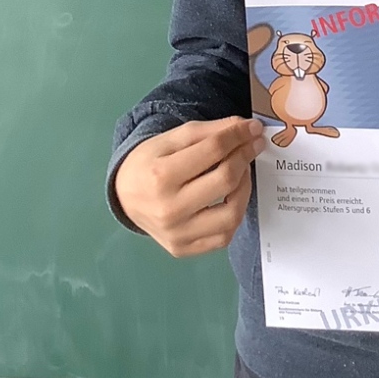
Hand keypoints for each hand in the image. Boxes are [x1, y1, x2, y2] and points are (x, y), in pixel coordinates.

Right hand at [114, 117, 264, 257]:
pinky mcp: (183, 249)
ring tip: (241, 172)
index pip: (213, 150)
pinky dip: (235, 213)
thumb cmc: (150, 163)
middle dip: (246, 157)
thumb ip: (210, 131)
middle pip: (225, 181)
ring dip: (245, 188)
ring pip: (231, 215)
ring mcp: (177, 234)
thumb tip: (247, 128)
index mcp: (161, 175)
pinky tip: (230, 197)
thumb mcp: (172, 138)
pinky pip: (223, 236)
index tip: (254, 128)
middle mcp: (169, 210)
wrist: (124, 196)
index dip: (239, 135)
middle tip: (253, 145)